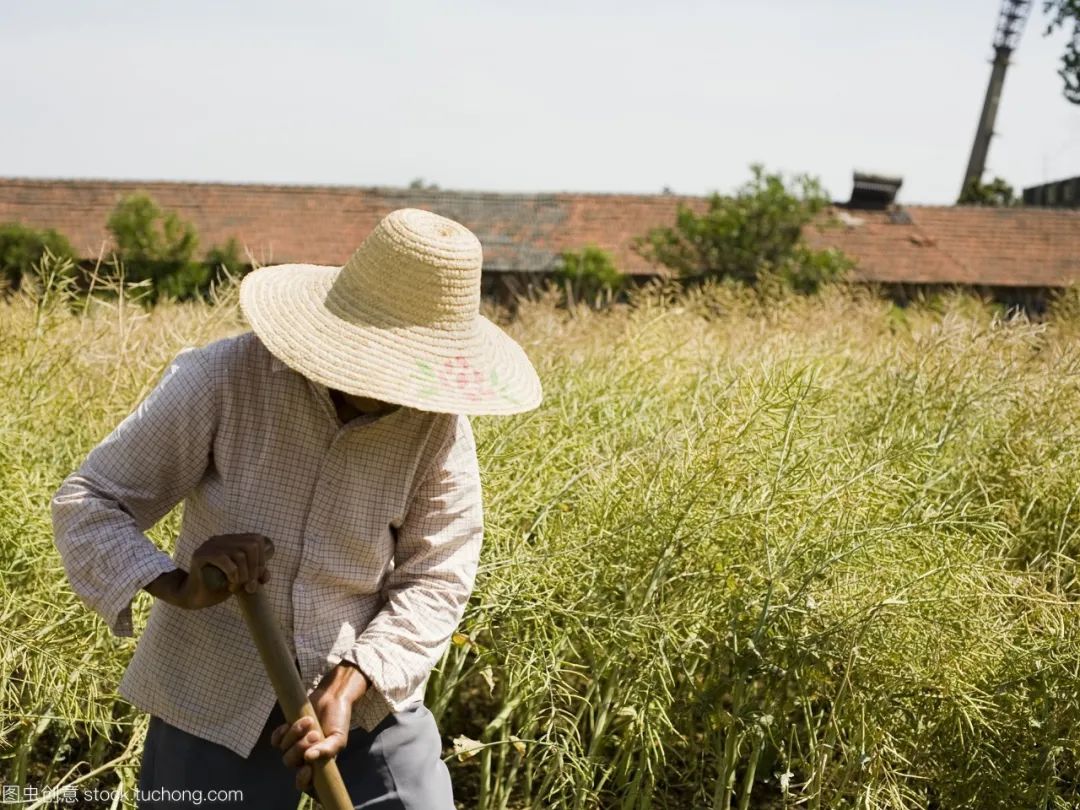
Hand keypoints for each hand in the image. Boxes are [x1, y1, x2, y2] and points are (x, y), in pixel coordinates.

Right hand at [147, 533, 272, 609]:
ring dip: (243, 574)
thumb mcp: (243, 579)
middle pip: (251, 545)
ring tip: (236, 586)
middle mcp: (222, 539)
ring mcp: (210, 545)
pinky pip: (223, 558)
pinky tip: (230, 583)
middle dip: (255, 568)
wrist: (195, 597)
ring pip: (239, 554)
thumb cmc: (219, 587)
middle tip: (249, 586)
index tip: (258, 577)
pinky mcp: (200, 555)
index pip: (257, 540)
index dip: (262, 559)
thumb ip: (255, 574)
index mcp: (233, 540)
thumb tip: (265, 576)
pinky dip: (232, 572)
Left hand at [270, 663, 368, 791]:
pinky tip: (288, 725)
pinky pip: (275, 740)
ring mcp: (294, 745)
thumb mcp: (338, 737)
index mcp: (319, 764)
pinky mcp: (286, 732)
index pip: (306, 784)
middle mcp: (304, 758)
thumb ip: (328, 750)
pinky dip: (281, 733)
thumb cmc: (338, 720)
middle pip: (291, 763)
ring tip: (308, 721)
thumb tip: (309, 758)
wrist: (333, 698)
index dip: (303, 782)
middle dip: (300, 748)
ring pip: (284, 750)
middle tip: (315, 734)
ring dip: (294, 736)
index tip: (307, 769)